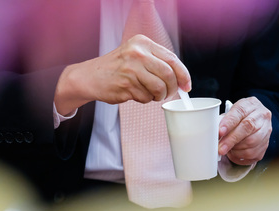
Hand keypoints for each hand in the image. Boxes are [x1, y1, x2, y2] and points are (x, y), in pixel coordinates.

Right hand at [54, 34, 190, 115]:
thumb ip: (158, 64)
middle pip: (169, 75)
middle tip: (167, 94)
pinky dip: (144, 99)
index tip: (187, 86)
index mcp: (143, 43)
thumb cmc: (118, 68)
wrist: (90, 76)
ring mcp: (131, 69)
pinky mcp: (125, 85)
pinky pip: (146, 97)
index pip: (172, 59)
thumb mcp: (137, 56)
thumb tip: (182, 81)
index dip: (183, 75)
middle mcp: (137, 53)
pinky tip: (135, 93)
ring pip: (159, 88)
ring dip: (158, 96)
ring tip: (149, 93)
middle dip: (172, 89)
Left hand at [218, 97, 271, 164]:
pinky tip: (235, 153)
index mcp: (251, 104)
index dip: (229, 123)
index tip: (220, 132)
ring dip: (236, 149)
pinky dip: (242, 156)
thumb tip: (214, 133)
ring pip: (252, 142)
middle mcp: (262, 115)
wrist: (255, 121)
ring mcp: (267, 130)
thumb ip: (223, 121)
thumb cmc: (239, 117)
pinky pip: (254, 153)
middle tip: (220, 148)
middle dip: (231, 139)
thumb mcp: (231, 113)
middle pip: (247, 128)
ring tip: (227, 150)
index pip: (240, 112)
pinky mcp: (267, 143)